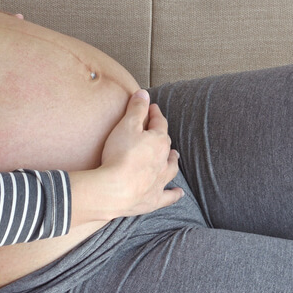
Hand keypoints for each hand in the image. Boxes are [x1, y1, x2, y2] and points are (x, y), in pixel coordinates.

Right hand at [70, 90, 181, 225]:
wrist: (114, 189)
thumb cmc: (120, 155)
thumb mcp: (126, 125)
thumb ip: (136, 108)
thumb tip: (144, 93)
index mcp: (159, 141)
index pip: (159, 123)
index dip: (155, 114)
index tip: (151, 108)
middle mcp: (163, 161)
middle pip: (166, 146)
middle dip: (163, 137)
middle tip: (159, 132)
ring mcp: (160, 181)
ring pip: (171, 169)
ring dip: (172, 161)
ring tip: (174, 157)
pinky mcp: (154, 199)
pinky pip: (168, 196)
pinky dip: (174, 194)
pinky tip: (178, 193)